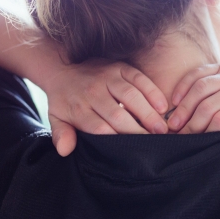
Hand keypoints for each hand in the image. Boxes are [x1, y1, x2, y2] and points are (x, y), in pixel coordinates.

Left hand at [42, 61, 168, 156]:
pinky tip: (162, 107)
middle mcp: (93, 91)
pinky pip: (139, 78)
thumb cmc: (65, 100)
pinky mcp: (120, 66)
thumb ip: (61, 134)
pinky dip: (152, 92)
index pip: (99, 128)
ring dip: (148, 113)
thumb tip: (64, 150)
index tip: (133, 152)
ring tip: (162, 129)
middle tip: (155, 143)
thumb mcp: (56, 118)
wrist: (63, 68)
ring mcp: (107, 77)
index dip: (117, 140)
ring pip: (131, 96)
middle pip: (117, 114)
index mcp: (78, 108)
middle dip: (137, 130)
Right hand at [166, 62, 219, 150]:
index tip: (198, 145)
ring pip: (200, 88)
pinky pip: (199, 72)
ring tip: (172, 124)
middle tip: (179, 139)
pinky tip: (174, 100)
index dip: (207, 133)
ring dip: (183, 107)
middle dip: (191, 125)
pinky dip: (184, 84)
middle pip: (208, 106)